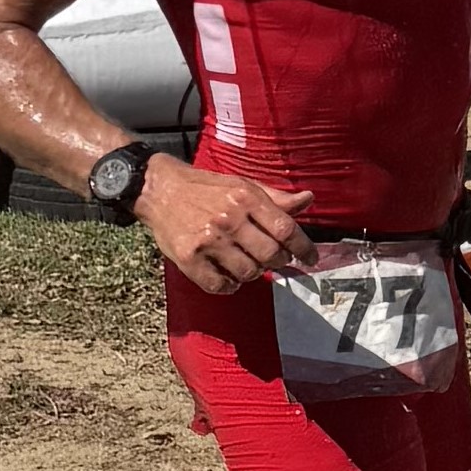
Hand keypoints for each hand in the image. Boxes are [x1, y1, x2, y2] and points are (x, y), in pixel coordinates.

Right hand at [139, 154, 315, 295]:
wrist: (159, 190)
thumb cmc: (206, 188)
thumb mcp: (243, 185)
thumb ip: (276, 198)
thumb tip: (308, 200)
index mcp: (245, 198)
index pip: (286, 229)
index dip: (304, 247)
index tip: (311, 258)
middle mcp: (228, 220)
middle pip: (271, 255)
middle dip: (280, 261)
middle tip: (275, 259)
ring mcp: (208, 241)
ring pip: (249, 273)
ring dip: (254, 273)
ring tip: (248, 263)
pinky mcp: (189, 259)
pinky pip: (220, 286)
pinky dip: (230, 286)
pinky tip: (228, 275)